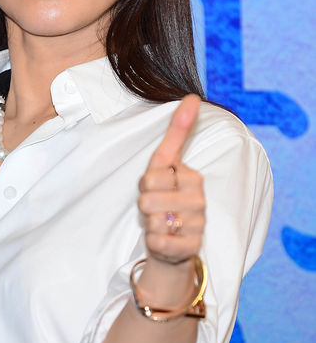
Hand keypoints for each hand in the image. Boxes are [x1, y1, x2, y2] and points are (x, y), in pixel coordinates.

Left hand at [138, 95, 203, 264]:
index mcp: (193, 176)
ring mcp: (197, 224)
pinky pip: (157, 240)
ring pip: (151, 219)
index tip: (156, 184)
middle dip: (144, 202)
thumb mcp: (165, 163)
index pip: (153, 174)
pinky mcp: (190, 247)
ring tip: (160, 221)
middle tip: (155, 206)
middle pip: (147, 196)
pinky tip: (164, 239)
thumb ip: (177, 131)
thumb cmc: (166, 197)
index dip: (146, 182)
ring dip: (148, 222)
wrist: (173, 243)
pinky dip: (154, 241)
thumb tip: (192, 95)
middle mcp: (198, 199)